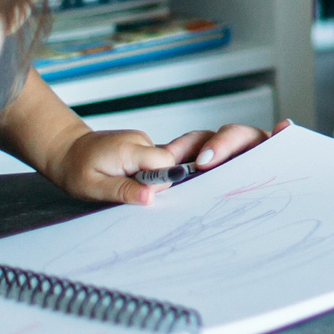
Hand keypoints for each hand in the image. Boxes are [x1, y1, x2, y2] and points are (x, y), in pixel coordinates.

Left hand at [51, 120, 287, 206]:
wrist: (67, 152)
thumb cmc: (78, 168)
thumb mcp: (90, 183)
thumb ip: (122, 189)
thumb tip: (151, 197)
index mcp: (143, 148)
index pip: (181, 153)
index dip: (208, 153)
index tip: (214, 162)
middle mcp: (164, 146)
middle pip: (210, 136)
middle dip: (234, 142)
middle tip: (243, 154)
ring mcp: (171, 152)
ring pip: (215, 143)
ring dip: (236, 148)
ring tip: (266, 143)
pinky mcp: (174, 160)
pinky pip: (208, 157)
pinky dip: (230, 159)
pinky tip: (250, 163)